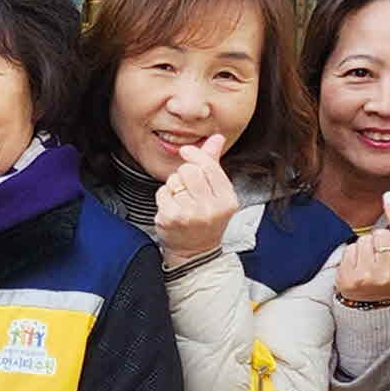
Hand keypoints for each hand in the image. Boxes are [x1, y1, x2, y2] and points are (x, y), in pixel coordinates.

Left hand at [154, 134, 239, 262]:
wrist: (195, 252)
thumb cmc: (206, 220)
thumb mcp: (217, 194)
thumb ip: (214, 164)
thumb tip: (217, 137)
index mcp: (227, 200)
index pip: (209, 167)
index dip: (195, 155)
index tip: (186, 152)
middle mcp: (211, 208)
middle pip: (189, 171)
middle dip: (184, 174)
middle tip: (186, 189)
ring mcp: (191, 215)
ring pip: (174, 181)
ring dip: (173, 187)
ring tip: (181, 201)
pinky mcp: (172, 218)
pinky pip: (162, 192)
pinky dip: (163, 197)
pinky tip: (171, 208)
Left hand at [333, 190, 389, 306]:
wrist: (372, 304)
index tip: (388, 196)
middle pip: (380, 234)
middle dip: (378, 239)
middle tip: (380, 255)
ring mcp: (370, 276)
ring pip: (363, 241)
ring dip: (364, 247)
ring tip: (368, 261)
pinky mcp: (351, 278)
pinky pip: (349, 250)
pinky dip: (352, 255)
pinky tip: (358, 266)